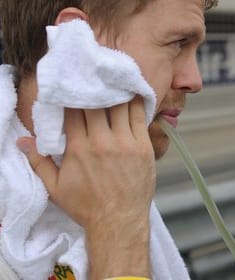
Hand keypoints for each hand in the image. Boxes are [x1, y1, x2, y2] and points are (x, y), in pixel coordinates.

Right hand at [17, 96, 153, 277]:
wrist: (119, 221)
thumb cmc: (87, 206)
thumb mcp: (55, 187)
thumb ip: (38, 161)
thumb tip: (22, 141)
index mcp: (79, 148)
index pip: (74, 111)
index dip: (73, 97)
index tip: (74, 89)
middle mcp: (102, 141)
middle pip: (97, 104)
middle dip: (95, 91)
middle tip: (95, 81)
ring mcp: (125, 142)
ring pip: (120, 106)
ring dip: (116, 93)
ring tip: (114, 83)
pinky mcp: (143, 146)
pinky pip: (140, 117)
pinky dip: (135, 103)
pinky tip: (133, 94)